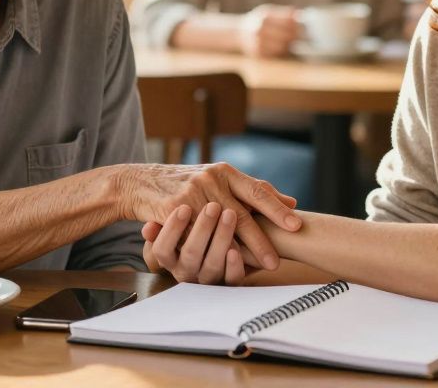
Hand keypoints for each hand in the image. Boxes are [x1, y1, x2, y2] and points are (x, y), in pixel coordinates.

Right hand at [117, 162, 299, 269]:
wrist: (142, 182)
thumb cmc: (186, 184)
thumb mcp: (219, 180)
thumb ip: (253, 191)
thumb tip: (291, 203)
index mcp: (226, 172)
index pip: (258, 191)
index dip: (277, 209)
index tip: (296, 225)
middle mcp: (212, 179)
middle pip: (243, 213)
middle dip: (262, 239)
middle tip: (276, 260)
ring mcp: (194, 193)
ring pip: (222, 226)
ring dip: (241, 249)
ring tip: (257, 265)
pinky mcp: (175, 207)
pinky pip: (197, 234)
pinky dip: (211, 249)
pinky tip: (223, 262)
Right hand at [142, 203, 247, 283]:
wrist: (216, 252)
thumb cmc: (189, 234)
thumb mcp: (172, 231)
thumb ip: (160, 227)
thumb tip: (148, 228)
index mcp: (169, 259)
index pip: (162, 249)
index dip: (172, 230)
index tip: (184, 208)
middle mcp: (186, 271)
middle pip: (190, 254)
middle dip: (202, 229)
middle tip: (212, 206)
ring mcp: (206, 279)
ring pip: (212, 265)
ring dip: (221, 239)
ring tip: (229, 214)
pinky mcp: (227, 284)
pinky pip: (230, 280)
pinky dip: (233, 266)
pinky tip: (236, 249)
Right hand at [239, 5, 298, 57]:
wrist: (238, 34)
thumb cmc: (258, 21)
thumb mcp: (267, 12)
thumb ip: (283, 13)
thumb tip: (298, 13)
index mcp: (265, 16)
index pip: (289, 21)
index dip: (298, 24)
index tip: (303, 25)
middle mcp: (261, 29)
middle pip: (288, 34)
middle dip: (296, 35)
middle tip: (302, 35)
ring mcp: (259, 42)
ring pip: (284, 46)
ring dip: (290, 44)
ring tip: (290, 40)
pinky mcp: (259, 53)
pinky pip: (277, 53)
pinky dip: (282, 50)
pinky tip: (282, 46)